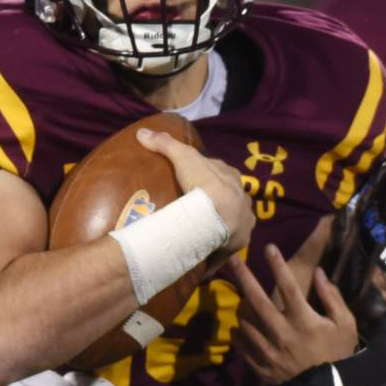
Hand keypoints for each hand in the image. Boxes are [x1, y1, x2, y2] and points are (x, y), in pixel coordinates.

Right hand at [138, 127, 254, 255]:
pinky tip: (206, 253)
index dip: (210, 176)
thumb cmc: (204, 183)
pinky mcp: (239, 244)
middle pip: (230, 199)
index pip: (222, 174)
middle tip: (198, 211)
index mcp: (232, 178)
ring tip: (202, 234)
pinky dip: (218, 248)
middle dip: (218, 203)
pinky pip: (227, 246)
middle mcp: (243, 200)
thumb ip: (166, 144)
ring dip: (221, 227)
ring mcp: (244, 223)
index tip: (196, 180)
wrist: (219, 213)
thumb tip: (142, 132)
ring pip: (232, 223)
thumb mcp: (183, 157)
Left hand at [235, 243, 357, 385]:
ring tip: (241, 300)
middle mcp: (281, 332)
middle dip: (243, 277)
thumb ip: (332, 297)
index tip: (268, 246)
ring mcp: (268, 350)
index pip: (287, 285)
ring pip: (245, 322)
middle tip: (232, 261)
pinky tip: (241, 327)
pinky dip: (240, 333)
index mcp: (303, 320)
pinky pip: (242, 345)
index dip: (277, 264)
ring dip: (242, 308)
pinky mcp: (261, 366)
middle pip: (256, 300)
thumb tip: (319, 272)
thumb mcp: (346, 325)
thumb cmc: (339, 355)